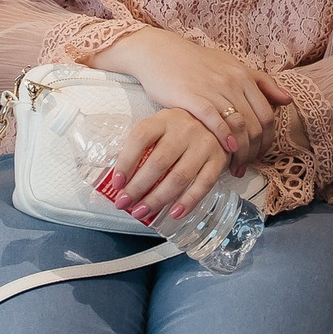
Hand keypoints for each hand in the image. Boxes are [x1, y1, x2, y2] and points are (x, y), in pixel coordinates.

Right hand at [96, 28, 292, 167]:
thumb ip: (261, 82)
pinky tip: (226, 150)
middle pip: (255, 124)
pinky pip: (214, 121)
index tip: (260, 155)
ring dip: (241, 152)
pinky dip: (224, 137)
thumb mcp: (232, 66)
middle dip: (255, 151)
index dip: (267, 140)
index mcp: (244, 76)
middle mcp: (232, 82)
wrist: (162, 53)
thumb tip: (288, 100)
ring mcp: (213, 89)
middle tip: (247, 166)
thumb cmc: (198, 63)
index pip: (267, 115)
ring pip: (238, 126)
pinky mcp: (192, 97)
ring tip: (235, 166)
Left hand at [102, 108, 232, 226]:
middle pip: (159, 161)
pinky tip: (175, 213)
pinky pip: (204, 184)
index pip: (141, 137)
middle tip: (124, 204)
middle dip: (138, 187)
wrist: (217, 124)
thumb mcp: (159, 128)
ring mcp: (203, 144)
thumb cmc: (178, 131)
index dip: (126, 161)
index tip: (117, 183)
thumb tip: (114, 177)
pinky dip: (188, 201)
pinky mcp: (218, 160)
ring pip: (179, 176)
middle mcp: (184, 129)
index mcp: (163, 120)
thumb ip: (140, 148)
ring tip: (142, 212)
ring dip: (158, 198)